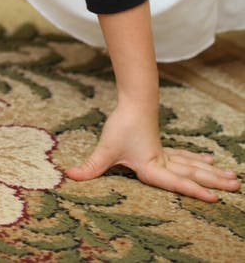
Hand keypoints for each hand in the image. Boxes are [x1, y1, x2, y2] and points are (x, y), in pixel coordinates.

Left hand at [66, 102, 240, 201]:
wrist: (134, 100)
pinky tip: (208, 161)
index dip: (193, 192)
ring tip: (231, 177)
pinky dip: (197, 161)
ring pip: (192, 165)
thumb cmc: (122, 125)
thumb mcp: (106, 148)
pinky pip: (185, 157)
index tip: (213, 198)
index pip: (175, 183)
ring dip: (210, 172)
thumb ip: (91, 166)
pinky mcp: (163, 147)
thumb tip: (70, 176)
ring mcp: (166, 153)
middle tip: (235, 186)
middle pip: (192, 174)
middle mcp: (163, 162)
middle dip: (213, 182)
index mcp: (152, 167)